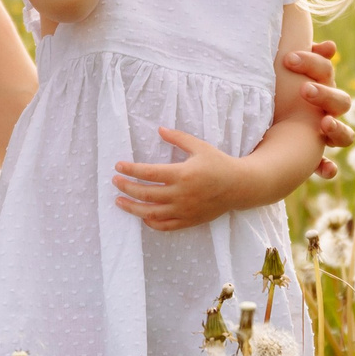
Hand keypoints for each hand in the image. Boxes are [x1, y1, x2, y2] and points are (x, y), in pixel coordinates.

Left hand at [114, 127, 257, 230]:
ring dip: (132, 208)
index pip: (149, 173)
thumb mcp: (199, 146)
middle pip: (146, 194)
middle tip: (115, 182)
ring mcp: (184, 210)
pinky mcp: (189, 221)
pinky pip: (165, 226)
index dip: (131, 170)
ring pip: (151, 213)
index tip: (118, 166)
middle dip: (127, 188)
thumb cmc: (219, 164)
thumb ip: (178, 138)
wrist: (239, 186)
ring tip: (119, 201)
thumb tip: (159, 129)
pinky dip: (151, 222)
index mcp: (182, 174)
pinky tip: (142, 216)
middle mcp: (181, 195)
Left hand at [280, 40, 354, 179]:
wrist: (254, 127)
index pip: (325, 70)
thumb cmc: (266, 91)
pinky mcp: (312, 159)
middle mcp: (327, 110)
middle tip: (304, 90)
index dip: (312, 63)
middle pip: (341, 101)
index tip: (288, 59)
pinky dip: (328, 167)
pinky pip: (327, 166)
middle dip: (324, 94)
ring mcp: (323, 136)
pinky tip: (326, 169)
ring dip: (337, 129)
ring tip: (324, 124)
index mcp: (319, 84)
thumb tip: (325, 45)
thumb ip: (291, 54)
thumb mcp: (274, 72)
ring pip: (345, 134)